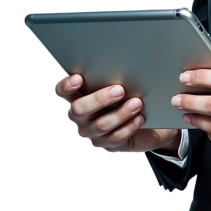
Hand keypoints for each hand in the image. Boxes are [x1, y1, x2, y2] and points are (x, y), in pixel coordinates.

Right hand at [55, 74, 180, 154]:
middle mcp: (81, 117)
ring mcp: (92, 132)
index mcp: (79, 97)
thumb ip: (115, 78)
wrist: (147, 122)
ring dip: (120, 113)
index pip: (63, 91)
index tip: (78, 78)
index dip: (66, 86)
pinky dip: (128, 127)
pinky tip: (139, 118)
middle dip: (99, 99)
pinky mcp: (107, 144)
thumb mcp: (121, 85)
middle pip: (79, 109)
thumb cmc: (129, 97)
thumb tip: (125, 66)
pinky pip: (115, 138)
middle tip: (120, 90)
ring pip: (100, 125)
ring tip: (136, 103)